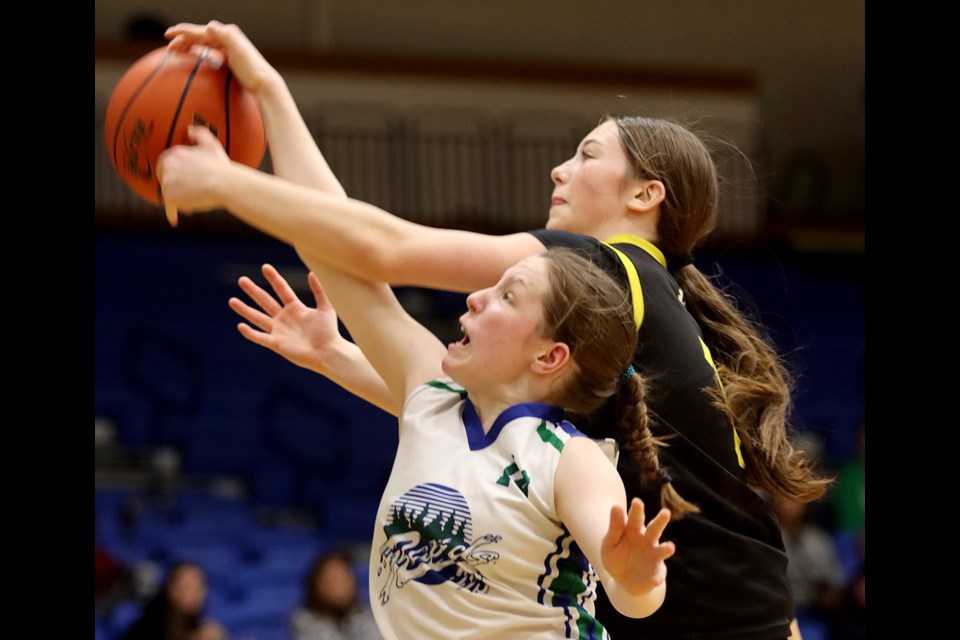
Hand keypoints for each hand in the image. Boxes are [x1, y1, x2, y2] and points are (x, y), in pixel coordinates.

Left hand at [156, 125, 231, 226]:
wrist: (225, 183)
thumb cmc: (222, 166)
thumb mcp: (211, 144)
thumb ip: (200, 133)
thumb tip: (189, 128)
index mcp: (175, 154)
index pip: (166, 165)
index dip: (174, 175)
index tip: (182, 181)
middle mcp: (168, 166)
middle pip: (166, 181)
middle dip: (174, 188)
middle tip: (187, 195)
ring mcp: (168, 181)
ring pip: (168, 194)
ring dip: (177, 200)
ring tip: (192, 206)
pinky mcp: (170, 197)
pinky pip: (169, 208)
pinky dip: (172, 214)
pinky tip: (175, 220)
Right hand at [165, 20, 275, 94]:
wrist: (265, 84)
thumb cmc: (252, 70)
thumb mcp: (238, 51)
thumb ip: (225, 37)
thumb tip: (210, 26)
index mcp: (226, 34)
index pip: (199, 31)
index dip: (182, 32)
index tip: (167, 35)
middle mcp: (227, 38)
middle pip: (199, 36)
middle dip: (183, 39)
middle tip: (168, 47)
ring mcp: (229, 48)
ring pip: (203, 43)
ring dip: (189, 45)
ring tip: (177, 51)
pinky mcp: (230, 58)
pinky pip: (210, 51)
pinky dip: (199, 52)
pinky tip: (195, 56)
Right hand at [228, 263, 344, 372]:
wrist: (328, 353)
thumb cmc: (329, 332)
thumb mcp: (325, 308)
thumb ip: (319, 291)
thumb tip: (311, 273)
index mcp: (296, 308)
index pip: (282, 289)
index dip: (274, 278)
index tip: (265, 267)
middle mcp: (285, 318)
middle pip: (265, 301)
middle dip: (253, 291)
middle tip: (241, 280)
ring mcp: (279, 331)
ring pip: (258, 318)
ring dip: (245, 310)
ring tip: (232, 301)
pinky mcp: (276, 344)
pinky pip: (260, 338)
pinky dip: (250, 333)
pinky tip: (240, 326)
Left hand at [601, 498, 674, 596]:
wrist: (621, 580)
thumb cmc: (615, 556)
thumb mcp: (609, 543)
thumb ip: (614, 527)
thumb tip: (616, 506)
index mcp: (634, 530)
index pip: (635, 517)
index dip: (637, 510)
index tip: (637, 502)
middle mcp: (648, 540)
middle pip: (655, 529)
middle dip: (660, 521)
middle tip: (665, 512)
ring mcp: (654, 556)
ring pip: (663, 550)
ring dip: (667, 548)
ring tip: (670, 547)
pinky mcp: (657, 573)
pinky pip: (659, 575)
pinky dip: (657, 577)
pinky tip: (654, 579)